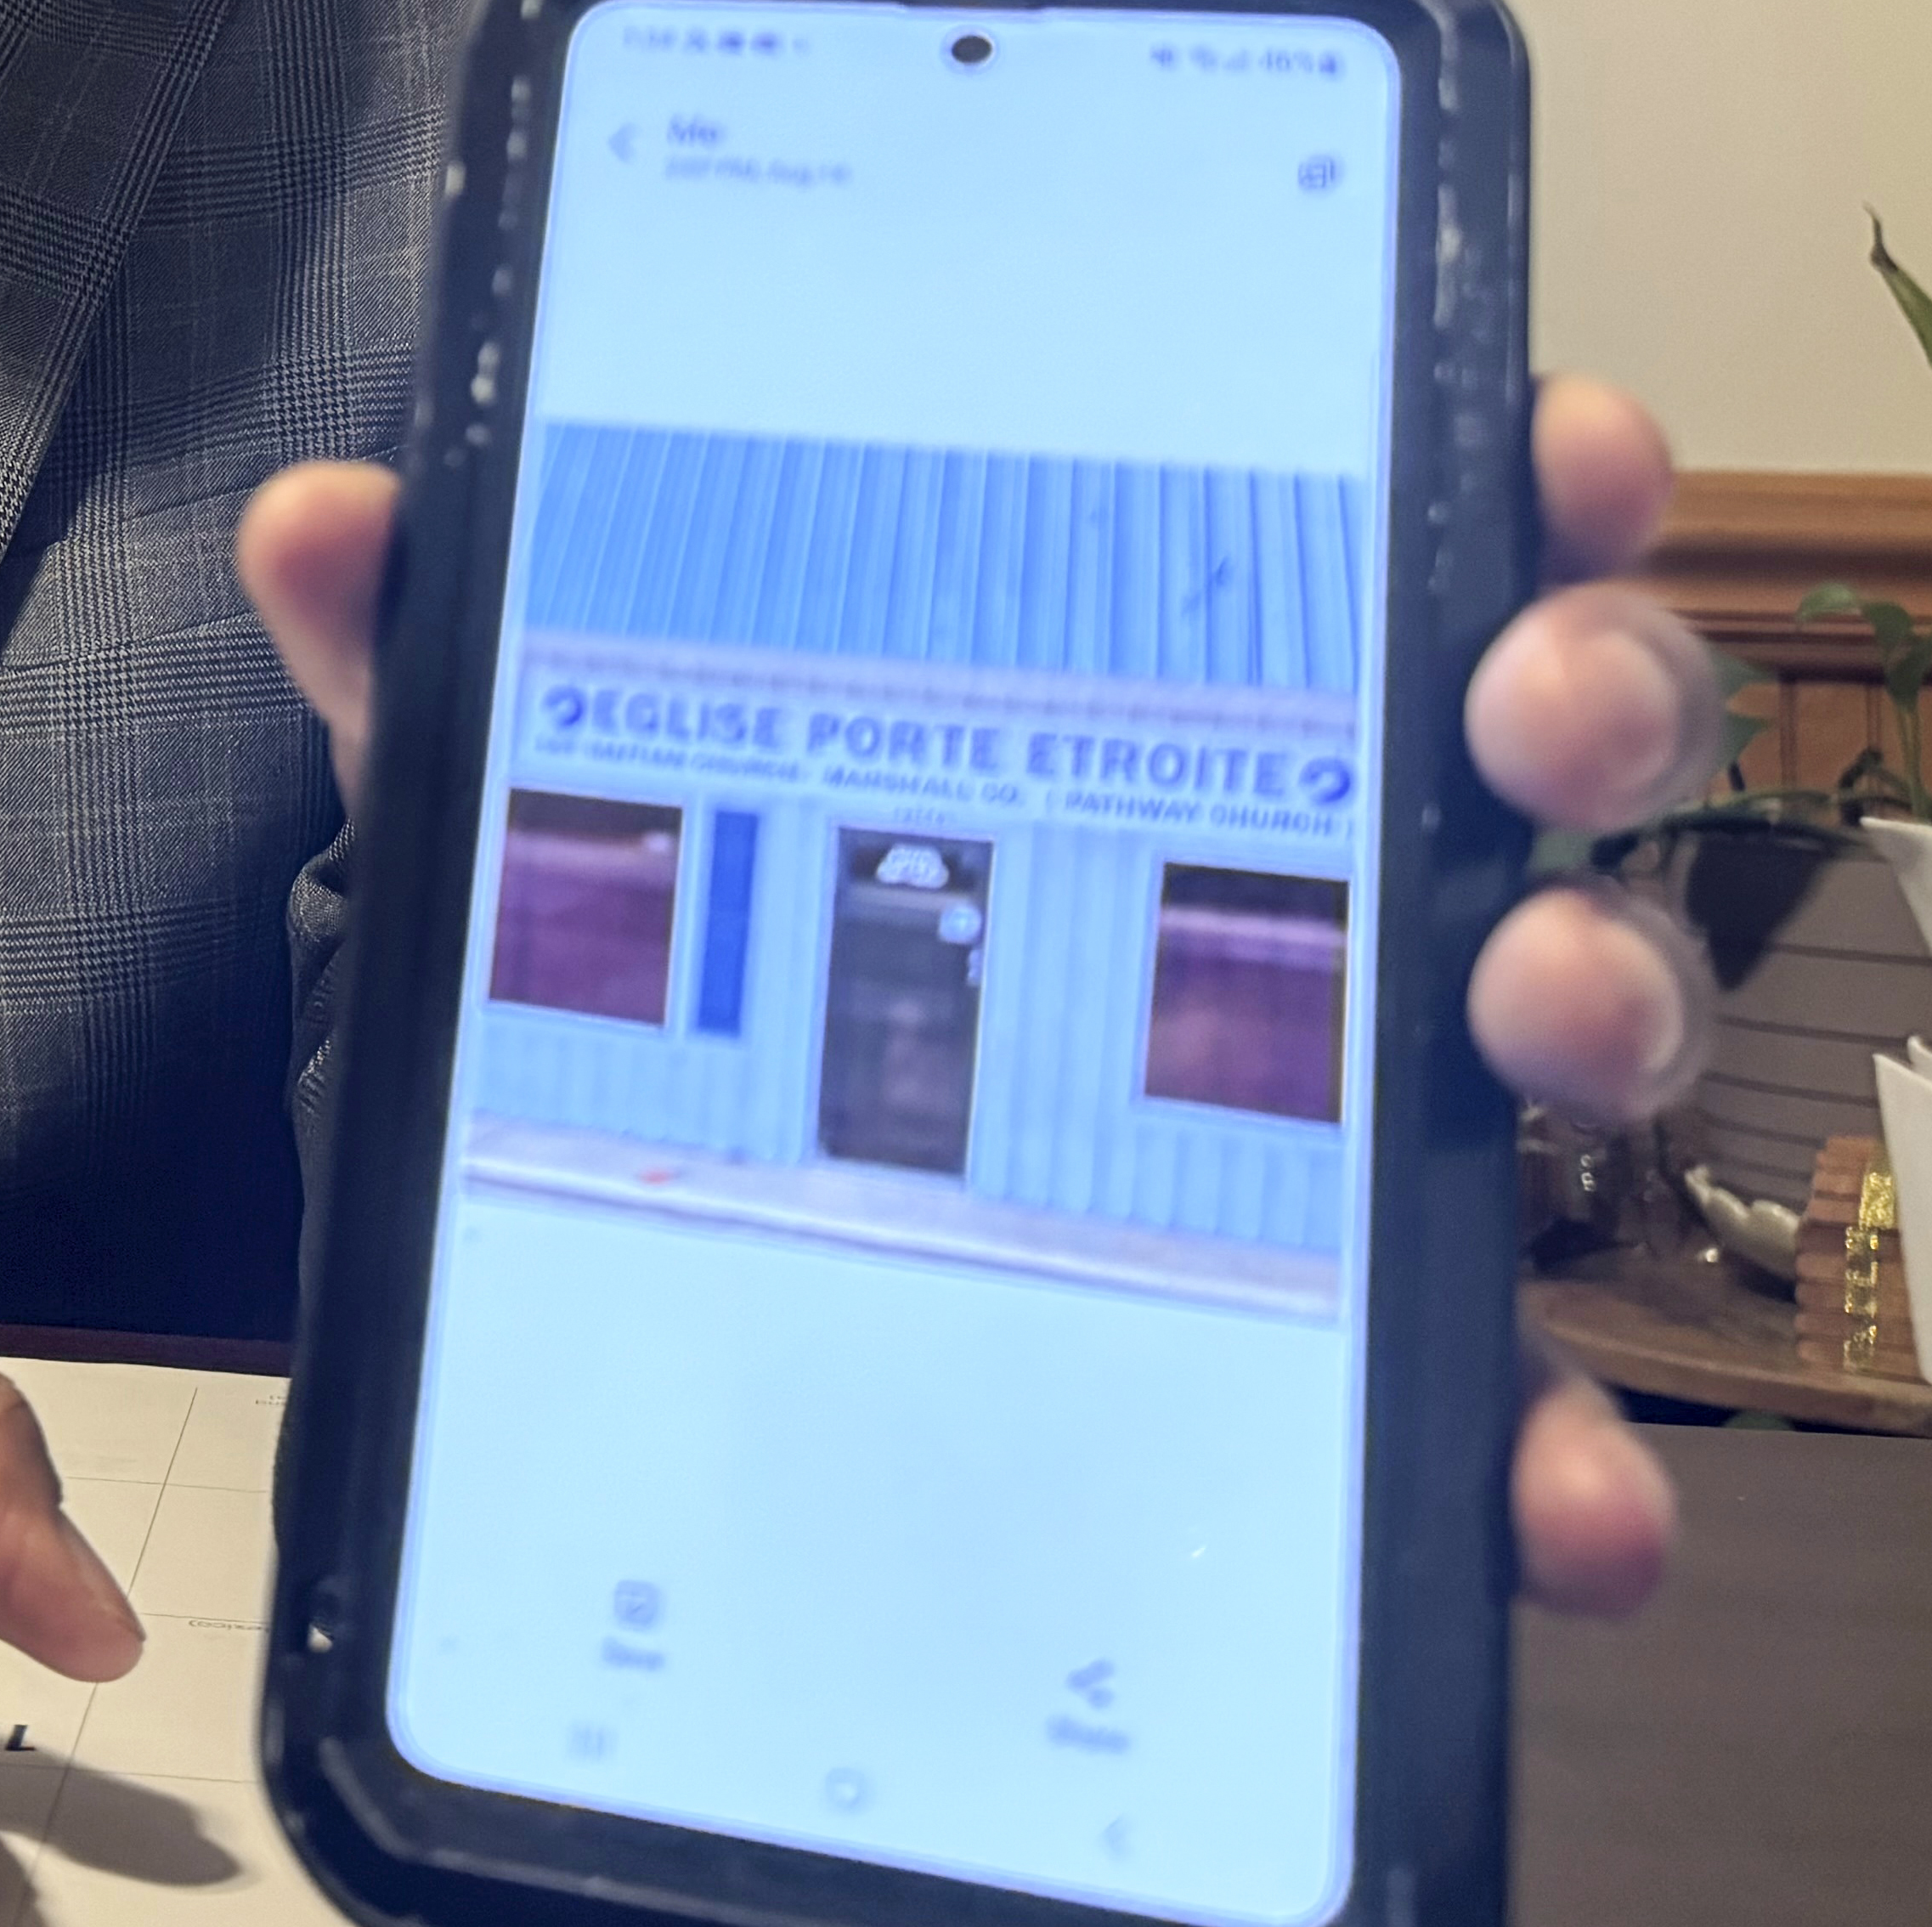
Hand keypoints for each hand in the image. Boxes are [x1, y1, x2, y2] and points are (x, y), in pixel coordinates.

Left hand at [235, 371, 1722, 1617]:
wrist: (656, 1273)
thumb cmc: (679, 952)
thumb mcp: (551, 795)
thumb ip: (452, 658)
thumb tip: (329, 521)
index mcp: (1145, 682)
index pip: (1370, 521)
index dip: (1500, 461)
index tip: (1541, 439)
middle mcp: (1299, 863)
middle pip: (1526, 737)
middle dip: (1583, 685)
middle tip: (1519, 709)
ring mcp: (1350, 1107)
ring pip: (1557, 1026)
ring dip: (1602, 1002)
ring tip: (1533, 1026)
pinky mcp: (1342, 1346)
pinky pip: (1495, 1394)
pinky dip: (1552, 1445)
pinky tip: (1542, 1491)